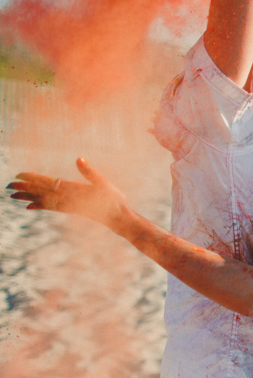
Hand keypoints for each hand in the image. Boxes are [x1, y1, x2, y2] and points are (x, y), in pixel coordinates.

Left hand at [8, 158, 128, 230]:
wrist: (116, 218)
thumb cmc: (113, 200)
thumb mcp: (104, 183)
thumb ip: (90, 172)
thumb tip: (78, 158)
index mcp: (73, 189)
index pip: (49, 182)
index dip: (33, 178)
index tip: (19, 175)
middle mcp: (67, 198)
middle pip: (42, 192)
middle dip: (25, 188)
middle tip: (8, 186)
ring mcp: (68, 205)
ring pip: (43, 200)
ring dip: (27, 197)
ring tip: (12, 196)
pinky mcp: (70, 209)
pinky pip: (50, 207)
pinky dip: (38, 206)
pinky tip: (29, 206)